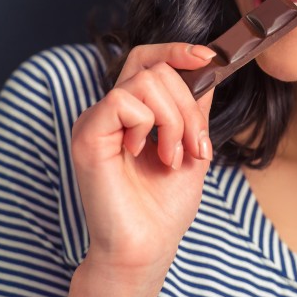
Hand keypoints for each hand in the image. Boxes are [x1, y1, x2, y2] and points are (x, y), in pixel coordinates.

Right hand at [69, 43, 215, 295]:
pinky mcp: (88, 134)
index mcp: (132, 113)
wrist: (148, 245)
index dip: (177, 51)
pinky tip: (144, 153)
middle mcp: (111, 112)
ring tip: (173, 157)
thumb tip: (206, 70)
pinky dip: (148, 126)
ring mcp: (96, 120)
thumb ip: (194, 108)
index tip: (208, 57)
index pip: (147, 60)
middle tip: (194, 146)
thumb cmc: (165, 205)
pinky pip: (124, 101)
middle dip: (188, 106)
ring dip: (175, 120)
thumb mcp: (191, 145)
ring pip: (145, 81)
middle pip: (155, 68)